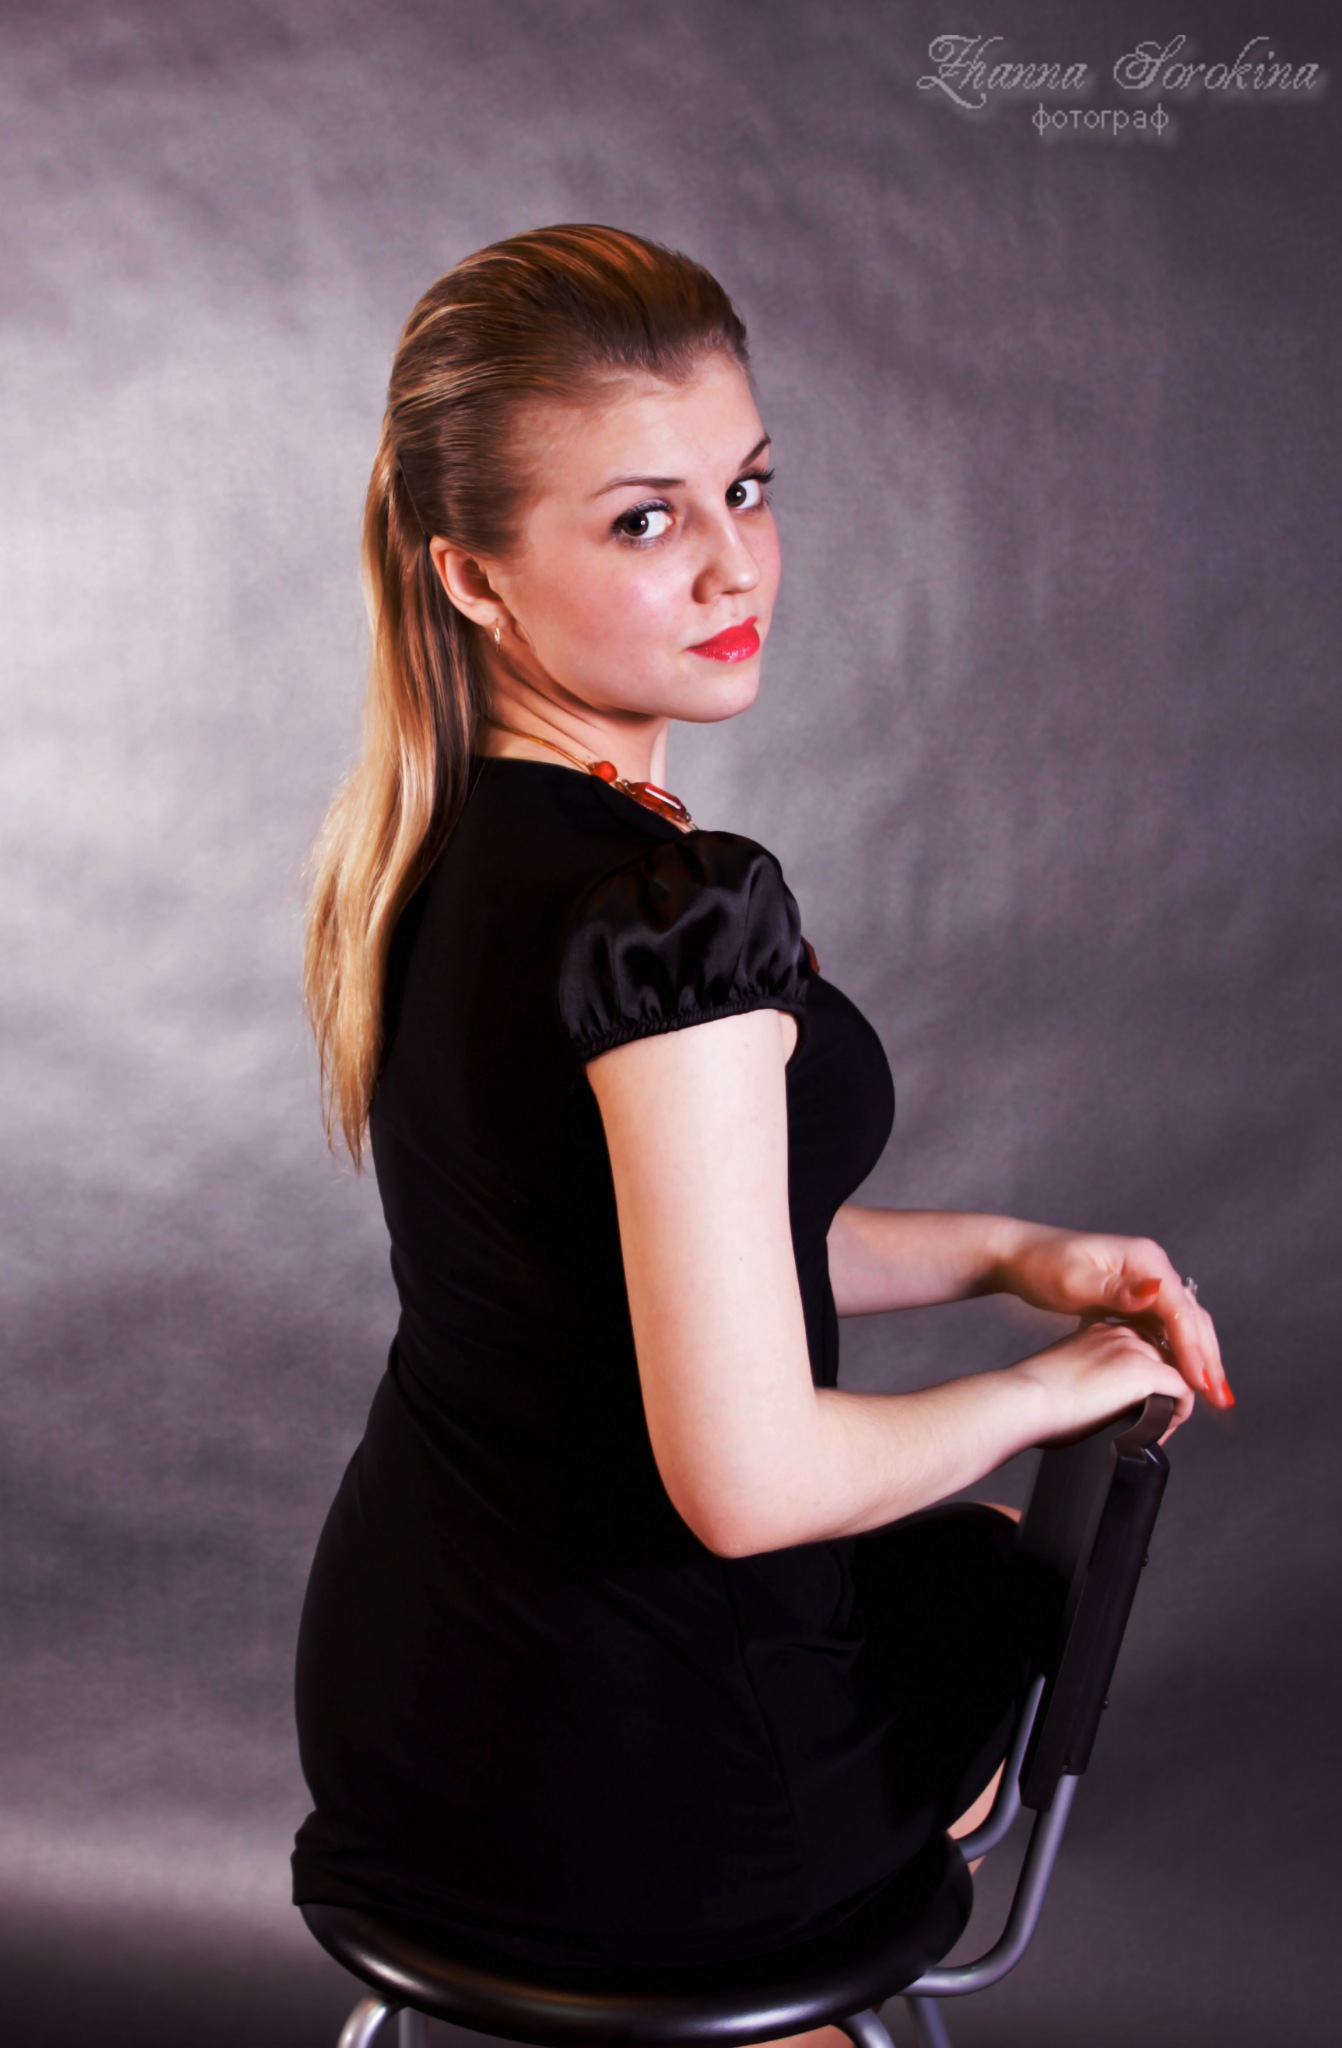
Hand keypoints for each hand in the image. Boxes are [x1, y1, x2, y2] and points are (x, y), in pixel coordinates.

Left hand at [994, 1224, 1231, 1410]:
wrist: (1019, 1256)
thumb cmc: (1041, 1264)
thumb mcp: (1074, 1279)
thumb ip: (1115, 1289)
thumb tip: (1154, 1290)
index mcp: (1145, 1259)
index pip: (1180, 1309)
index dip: (1193, 1348)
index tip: (1201, 1382)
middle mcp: (1151, 1268)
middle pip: (1191, 1316)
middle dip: (1208, 1357)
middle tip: (1220, 1397)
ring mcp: (1145, 1282)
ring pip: (1183, 1324)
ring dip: (1198, 1356)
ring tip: (1212, 1393)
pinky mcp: (1134, 1297)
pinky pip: (1165, 1327)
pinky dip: (1178, 1351)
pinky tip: (1183, 1375)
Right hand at [1010, 1314, 1197, 1445]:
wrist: (1023, 1399)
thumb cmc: (1030, 1398)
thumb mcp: (1063, 1375)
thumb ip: (1084, 1379)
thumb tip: (1093, 1404)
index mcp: (1100, 1332)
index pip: (1142, 1348)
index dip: (1147, 1380)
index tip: (1140, 1406)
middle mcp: (1120, 1333)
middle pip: (1165, 1359)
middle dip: (1165, 1392)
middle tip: (1153, 1424)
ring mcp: (1134, 1350)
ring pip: (1178, 1374)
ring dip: (1173, 1404)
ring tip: (1156, 1431)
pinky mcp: (1144, 1372)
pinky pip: (1183, 1392)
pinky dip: (1178, 1416)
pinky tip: (1159, 1433)